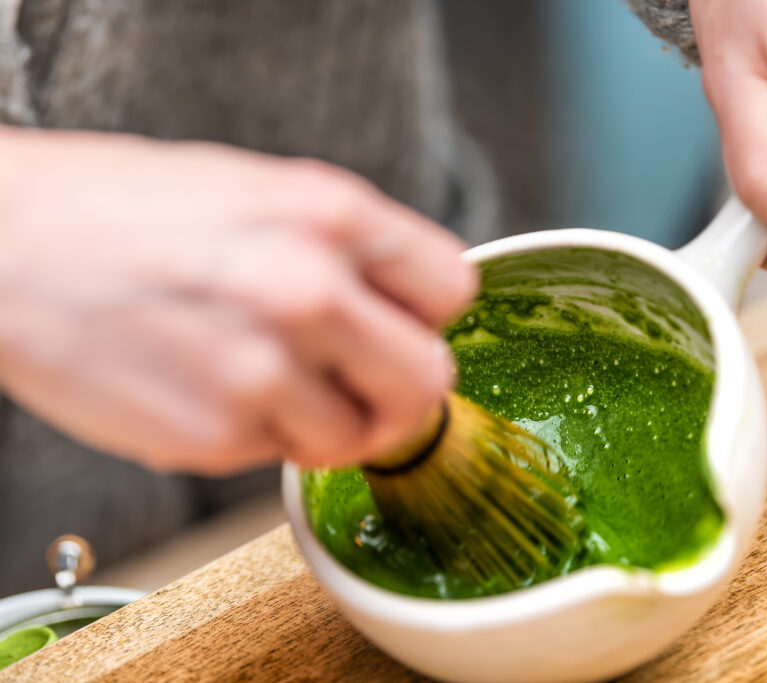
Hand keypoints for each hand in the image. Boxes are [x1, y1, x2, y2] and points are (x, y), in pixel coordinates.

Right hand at [0, 128, 475, 473]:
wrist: (5, 242)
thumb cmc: (126, 212)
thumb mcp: (261, 192)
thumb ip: (349, 250)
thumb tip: (410, 310)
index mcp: (331, 213)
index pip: (451, 289)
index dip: (425, 315)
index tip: (399, 326)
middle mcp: (308, 289)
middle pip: (430, 380)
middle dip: (401, 390)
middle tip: (360, 384)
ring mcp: (263, 369)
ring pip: (363, 437)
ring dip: (328, 421)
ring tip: (265, 380)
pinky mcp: (216, 437)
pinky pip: (283, 458)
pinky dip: (261, 437)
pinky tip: (211, 388)